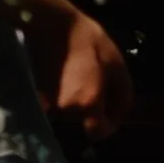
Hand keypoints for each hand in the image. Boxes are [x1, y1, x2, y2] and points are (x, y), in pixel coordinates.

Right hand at [26, 4, 131, 143]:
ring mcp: (50, 105)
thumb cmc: (92, 45)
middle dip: (96, 109)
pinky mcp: (40, 97)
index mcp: (88, 104)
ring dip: (81, 102)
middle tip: (102, 84)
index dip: (108, 127)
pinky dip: (68, 96)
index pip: (97, 134)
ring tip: (88, 77)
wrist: (56, 28)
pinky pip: (59, 105)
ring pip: (72, 114)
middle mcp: (67, 111)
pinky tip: (73, 77)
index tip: (113, 112)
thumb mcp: (118, 68)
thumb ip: (123, 95)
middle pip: (85, 122)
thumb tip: (120, 114)